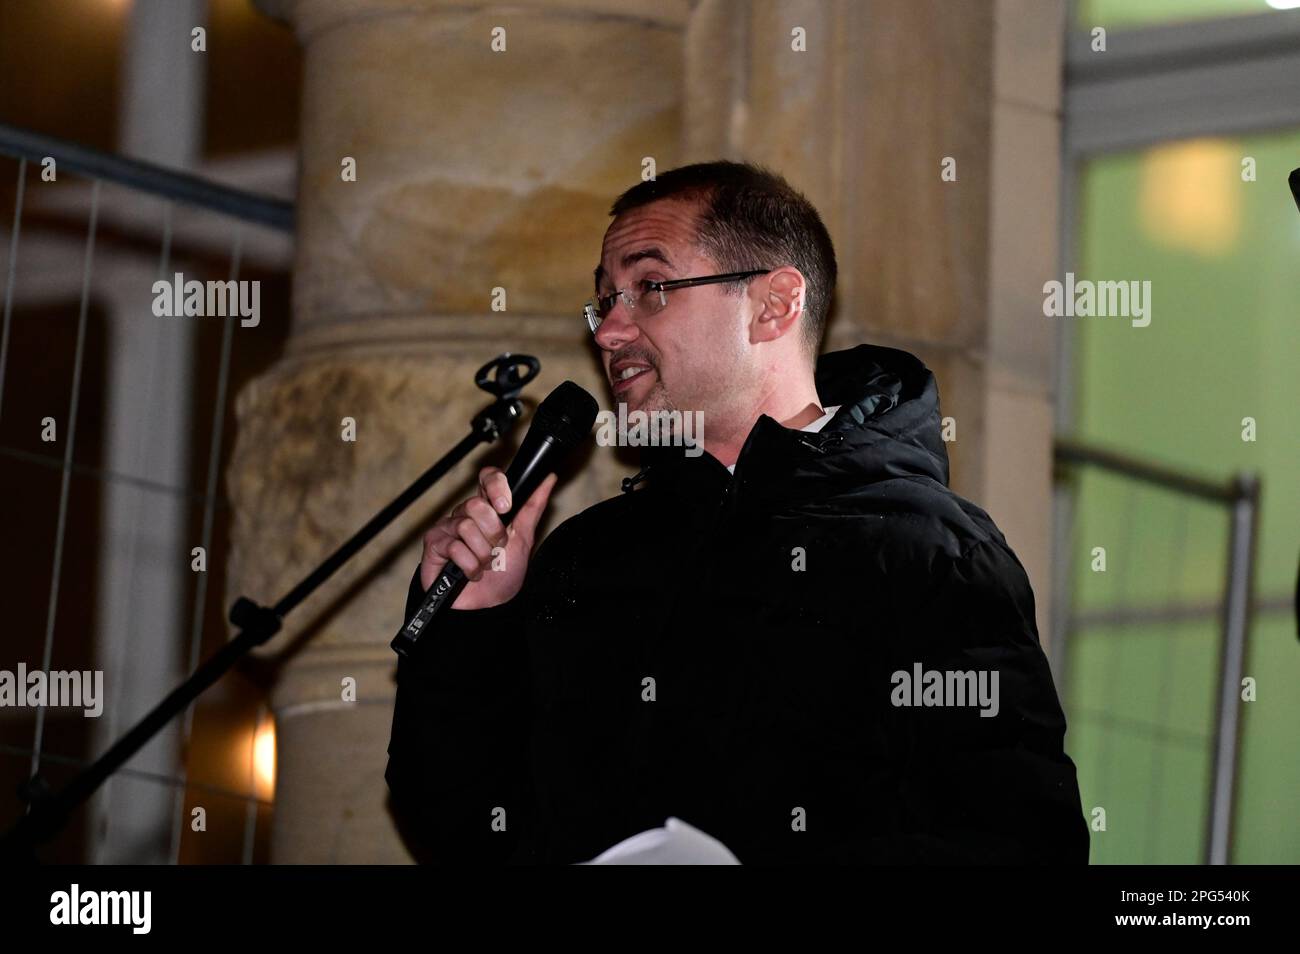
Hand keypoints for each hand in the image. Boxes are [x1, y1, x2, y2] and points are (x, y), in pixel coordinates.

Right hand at [419, 467, 558, 609]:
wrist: (487, 607)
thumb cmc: (503, 575)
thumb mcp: (524, 540)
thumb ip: (532, 508)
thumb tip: (548, 479)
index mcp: (488, 509)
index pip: (487, 478)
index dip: (495, 485)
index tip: (506, 506)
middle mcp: (466, 514)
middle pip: (476, 504)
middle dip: (493, 533)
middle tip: (497, 549)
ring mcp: (448, 528)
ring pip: (466, 526)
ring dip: (482, 553)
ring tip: (484, 565)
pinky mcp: (434, 544)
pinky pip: (454, 546)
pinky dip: (469, 566)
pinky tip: (471, 573)